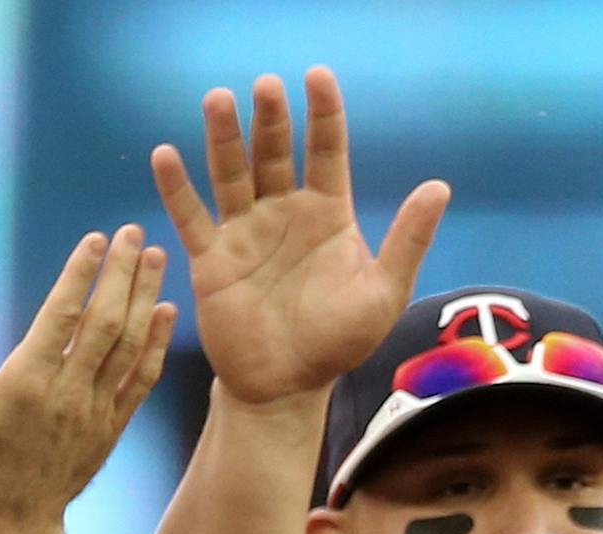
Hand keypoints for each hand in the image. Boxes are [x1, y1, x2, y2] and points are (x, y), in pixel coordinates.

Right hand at [0, 226, 177, 525]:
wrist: (16, 519)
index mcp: (28, 381)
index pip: (62, 316)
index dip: (81, 274)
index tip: (97, 238)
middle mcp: (69, 392)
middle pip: (105, 323)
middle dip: (122, 274)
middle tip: (134, 232)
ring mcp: (96, 410)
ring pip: (129, 346)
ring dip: (146, 298)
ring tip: (156, 256)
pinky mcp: (113, 426)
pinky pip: (141, 380)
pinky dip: (156, 344)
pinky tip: (166, 311)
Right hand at [152, 67, 449, 405]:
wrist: (287, 387)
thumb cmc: (338, 342)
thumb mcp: (383, 293)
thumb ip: (407, 241)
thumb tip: (438, 187)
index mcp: (326, 214)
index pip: (325, 151)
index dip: (323, 114)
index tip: (317, 77)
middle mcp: (283, 213)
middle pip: (274, 153)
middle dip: (270, 119)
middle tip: (266, 86)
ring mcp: (244, 232)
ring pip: (231, 174)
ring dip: (223, 137)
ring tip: (218, 100)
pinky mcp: (211, 259)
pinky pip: (192, 217)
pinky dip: (176, 188)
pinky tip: (165, 155)